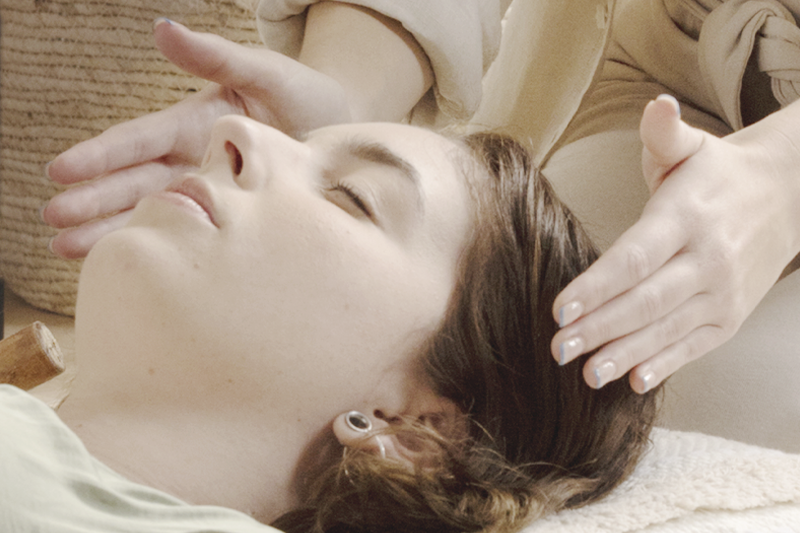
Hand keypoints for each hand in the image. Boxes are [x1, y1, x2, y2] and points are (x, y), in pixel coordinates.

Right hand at [42, 19, 349, 258]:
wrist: (347, 134)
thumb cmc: (307, 97)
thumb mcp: (266, 73)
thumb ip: (216, 57)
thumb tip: (163, 28)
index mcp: (195, 123)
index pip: (138, 140)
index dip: (100, 155)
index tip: (61, 170)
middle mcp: (192, 160)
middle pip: (133, 181)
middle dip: (92, 199)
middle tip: (53, 219)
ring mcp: (207, 191)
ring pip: (150, 211)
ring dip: (108, 229)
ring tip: (64, 248)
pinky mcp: (229, 216)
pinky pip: (187, 233)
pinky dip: (155, 245)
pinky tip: (121, 261)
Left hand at [551, 95, 799, 392]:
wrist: (786, 196)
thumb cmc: (716, 174)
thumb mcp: (690, 146)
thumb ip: (664, 132)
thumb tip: (657, 103)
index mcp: (685, 218)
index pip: (634, 259)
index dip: (596, 287)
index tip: (559, 309)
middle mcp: (706, 259)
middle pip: (645, 302)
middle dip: (599, 328)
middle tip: (558, 349)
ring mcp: (722, 293)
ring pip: (667, 330)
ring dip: (625, 354)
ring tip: (588, 374)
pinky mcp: (731, 317)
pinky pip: (695, 346)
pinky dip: (665, 364)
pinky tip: (634, 380)